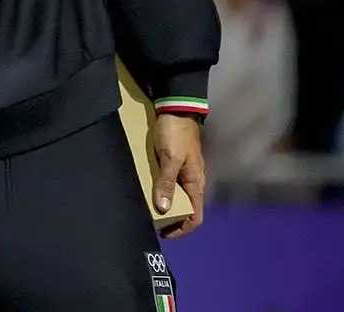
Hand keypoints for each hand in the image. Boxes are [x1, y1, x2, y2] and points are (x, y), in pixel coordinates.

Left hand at [152, 114, 206, 236]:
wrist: (175, 110)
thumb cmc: (175, 134)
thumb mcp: (170, 159)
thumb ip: (166, 182)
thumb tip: (164, 209)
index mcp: (196, 183)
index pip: (196, 216)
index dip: (182, 229)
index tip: (164, 234)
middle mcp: (192, 182)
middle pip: (185, 209)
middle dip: (171, 220)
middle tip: (152, 223)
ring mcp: (184, 173)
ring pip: (177, 197)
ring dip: (165, 206)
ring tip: (147, 210)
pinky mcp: (174, 165)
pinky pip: (169, 185)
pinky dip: (160, 193)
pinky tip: (147, 192)